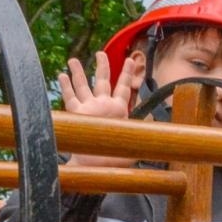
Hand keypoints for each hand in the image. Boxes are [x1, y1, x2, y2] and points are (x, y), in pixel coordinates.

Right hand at [57, 52, 141, 167]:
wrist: (95, 168)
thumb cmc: (115, 159)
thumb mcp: (134, 144)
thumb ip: (142, 135)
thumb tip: (159, 136)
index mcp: (118, 110)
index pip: (124, 87)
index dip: (127, 73)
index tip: (131, 59)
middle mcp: (102, 106)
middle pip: (102, 81)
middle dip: (102, 66)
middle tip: (100, 53)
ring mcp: (89, 109)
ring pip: (83, 86)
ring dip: (79, 72)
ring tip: (73, 60)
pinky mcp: (77, 115)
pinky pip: (71, 98)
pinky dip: (67, 87)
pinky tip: (62, 75)